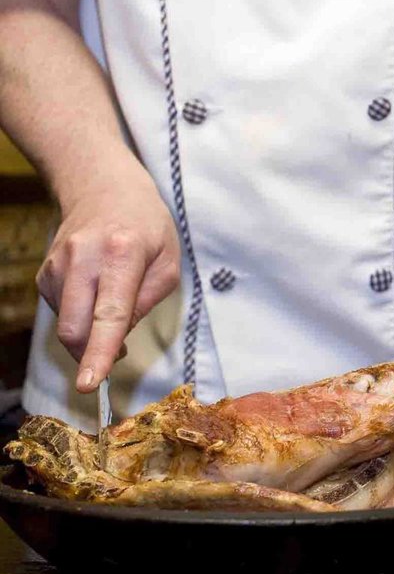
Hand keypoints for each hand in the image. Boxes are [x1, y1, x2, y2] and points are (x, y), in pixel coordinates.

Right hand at [36, 166, 180, 391]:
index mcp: (122, 254)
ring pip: (67, 324)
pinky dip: (81, 316)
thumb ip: (148, 301)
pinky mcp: (44, 273)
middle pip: (75, 329)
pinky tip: (96, 292)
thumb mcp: (168, 261)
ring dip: (90, 332)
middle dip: (92, 354)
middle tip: (117, 354)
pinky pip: (62, 312)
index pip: (109, 314)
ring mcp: (57, 265)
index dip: (99, 352)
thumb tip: (118, 337)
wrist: (103, 189)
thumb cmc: (146, 226)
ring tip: (114, 301)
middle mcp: (83, 259)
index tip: (90, 384)